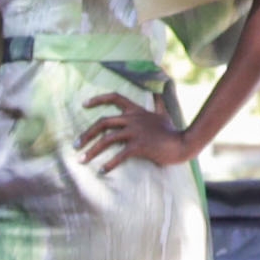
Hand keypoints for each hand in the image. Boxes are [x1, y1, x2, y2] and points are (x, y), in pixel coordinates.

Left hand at [76, 93, 196, 174]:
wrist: (184, 143)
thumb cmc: (171, 131)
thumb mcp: (163, 113)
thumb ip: (157, 102)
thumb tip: (160, 89)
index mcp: (137, 111)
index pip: (115, 97)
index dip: (99, 99)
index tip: (84, 104)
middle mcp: (134, 119)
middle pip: (103, 122)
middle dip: (86, 134)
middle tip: (76, 146)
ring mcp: (136, 132)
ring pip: (107, 139)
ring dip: (92, 151)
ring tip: (82, 160)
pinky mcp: (141, 146)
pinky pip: (120, 154)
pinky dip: (109, 164)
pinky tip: (102, 171)